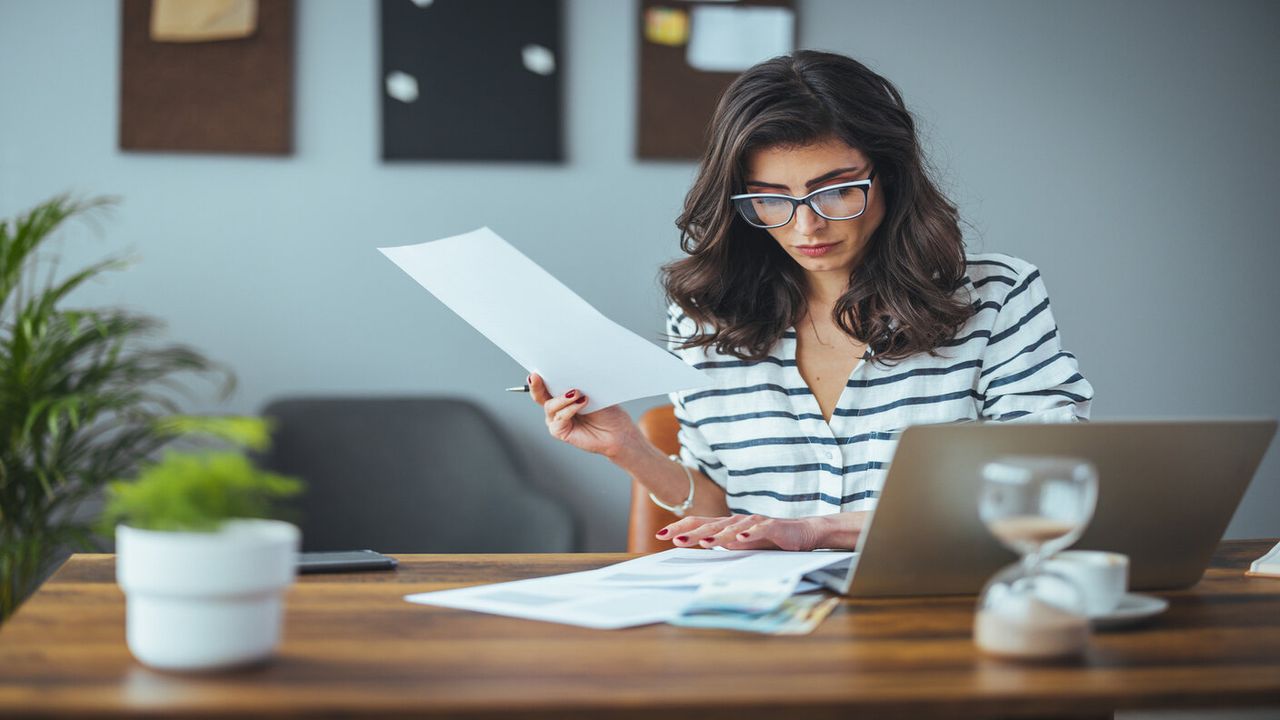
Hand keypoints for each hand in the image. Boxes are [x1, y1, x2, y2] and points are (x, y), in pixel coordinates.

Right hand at [528, 372, 638, 457]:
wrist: (617, 431)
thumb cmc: (606, 410)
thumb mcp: (592, 391)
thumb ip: (577, 384)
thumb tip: (568, 373)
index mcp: (561, 393)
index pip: (545, 383)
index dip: (538, 376)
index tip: (536, 369)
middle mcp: (556, 406)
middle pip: (539, 395)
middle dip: (536, 385)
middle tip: (536, 376)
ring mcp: (557, 419)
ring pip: (550, 406)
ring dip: (563, 398)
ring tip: (577, 393)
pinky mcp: (560, 431)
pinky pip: (559, 419)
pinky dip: (569, 409)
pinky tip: (580, 404)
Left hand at [655, 512, 868, 550]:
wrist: (802, 532)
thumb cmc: (769, 540)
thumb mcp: (741, 545)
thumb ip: (722, 545)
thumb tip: (699, 548)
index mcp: (728, 526)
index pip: (699, 525)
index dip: (681, 528)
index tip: (661, 535)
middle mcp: (737, 521)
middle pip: (710, 525)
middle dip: (689, 531)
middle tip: (670, 537)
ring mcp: (754, 523)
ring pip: (731, 527)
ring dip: (716, 535)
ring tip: (702, 543)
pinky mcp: (772, 527)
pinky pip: (759, 530)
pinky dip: (749, 534)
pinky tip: (739, 539)